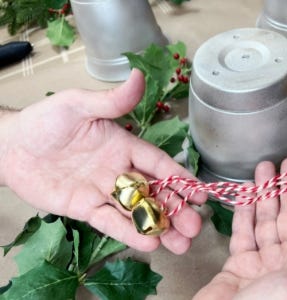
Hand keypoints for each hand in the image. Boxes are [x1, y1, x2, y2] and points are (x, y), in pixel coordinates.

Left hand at [0, 70, 206, 253]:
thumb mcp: (78, 105)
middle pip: (154, 192)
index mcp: (123, 145)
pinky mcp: (86, 209)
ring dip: (160, 227)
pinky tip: (150, 244)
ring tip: (181, 245)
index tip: (200, 193)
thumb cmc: (45, 121)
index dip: (180, 178)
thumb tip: (139, 76)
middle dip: (177, 209)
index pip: (158, 163)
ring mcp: (103, 192)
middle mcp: (119, 170)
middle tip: (196, 227)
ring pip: (137, 212)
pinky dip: (129, 234)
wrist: (11, 147)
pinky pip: (110, 223)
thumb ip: (111, 100)